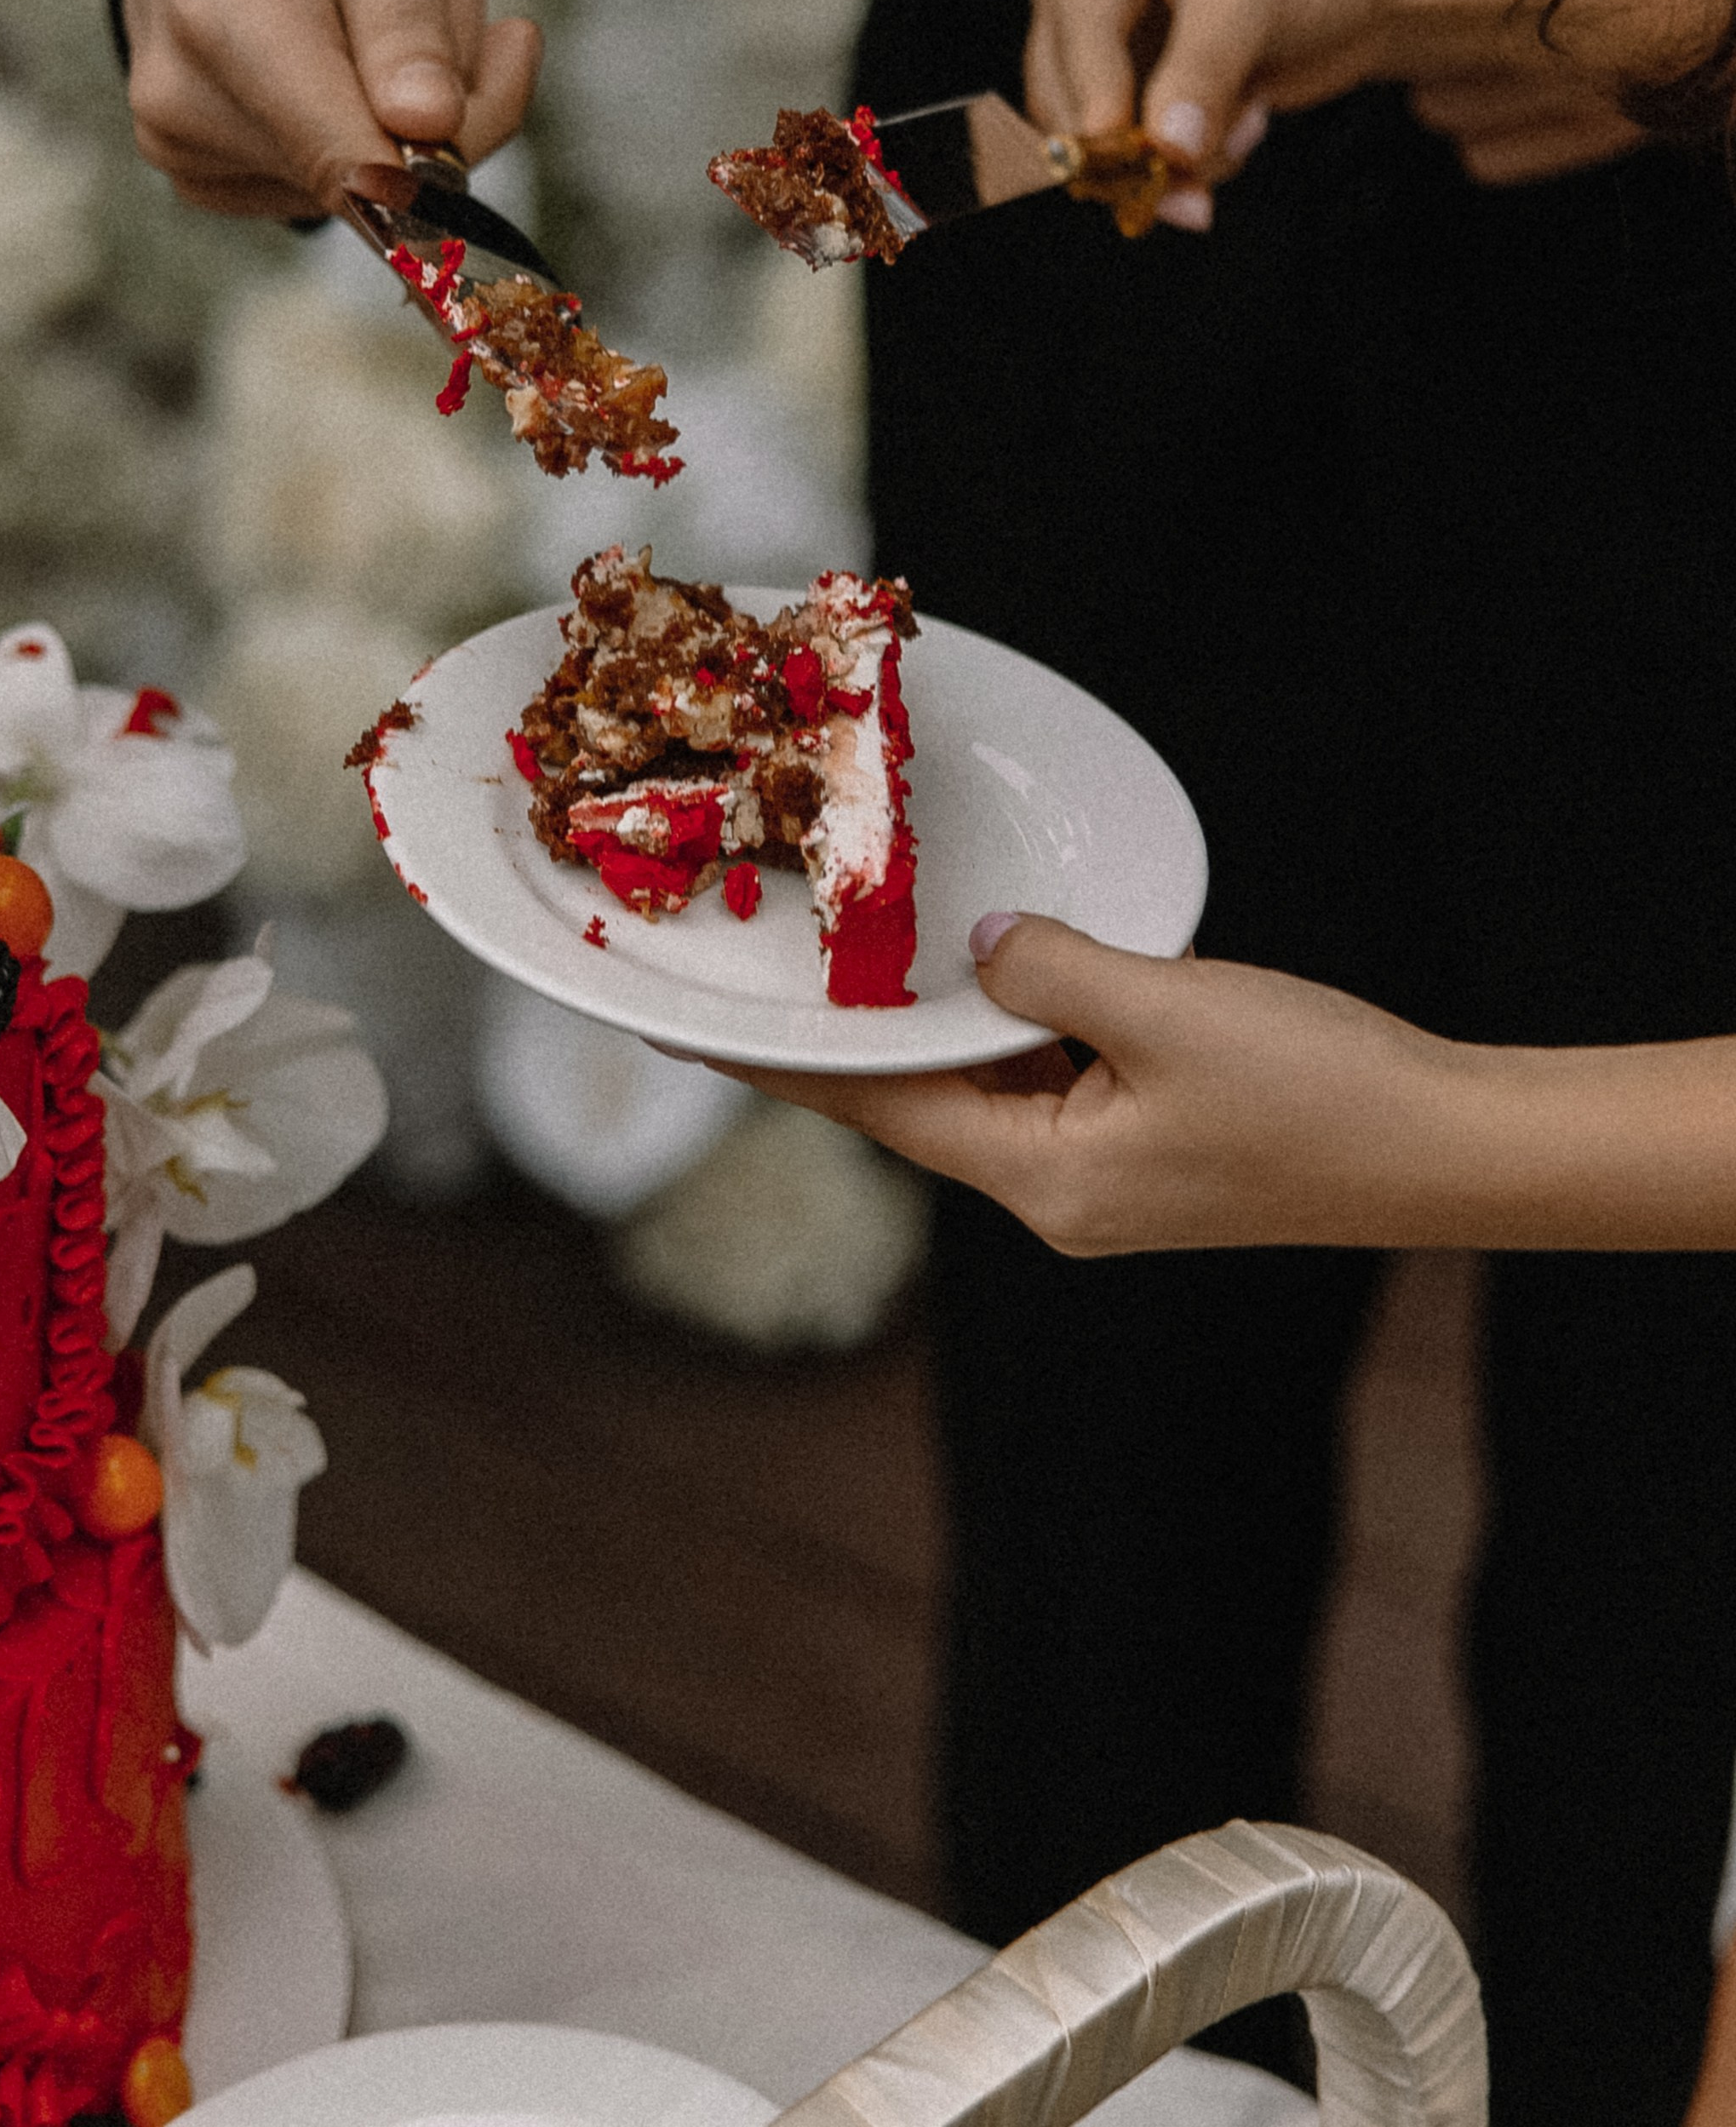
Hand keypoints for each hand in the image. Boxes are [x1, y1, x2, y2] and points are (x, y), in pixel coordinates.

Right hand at [121, 0, 543, 218]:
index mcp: (221, 22)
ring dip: (420, 115)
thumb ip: (405, 19)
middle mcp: (180, 106)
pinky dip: (380, 137)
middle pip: (377, 177)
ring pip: (370, 192)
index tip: (513, 50)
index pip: (350, 160)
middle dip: (452, 100)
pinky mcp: (206, 180)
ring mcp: (184, 152)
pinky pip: (339, 194)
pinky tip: (363, 57)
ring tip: (390, 9)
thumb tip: (429, 128)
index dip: (448, 155)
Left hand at [720, 915, 1476, 1254]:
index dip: (781, 1065)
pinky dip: (1030, 1024)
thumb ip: (1051, 970)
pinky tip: (1023, 968)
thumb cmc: (1318, 1093)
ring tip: (882, 951)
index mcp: (1043, 1182)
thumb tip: (983, 946)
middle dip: (863, 1031)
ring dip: (955, 1020)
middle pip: (929, 1100)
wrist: (1450, 1149)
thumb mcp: (1165, 1009)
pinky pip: (1062, 1079)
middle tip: (781, 958)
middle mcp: (1061, 1197)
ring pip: (999, 1084)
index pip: (876, 1110)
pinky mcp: (1160, 1151)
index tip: (691, 1032)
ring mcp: (1112, 1180)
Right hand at [1025, 0, 1704, 210]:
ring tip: (1243, 130)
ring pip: (1092, 132)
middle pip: (1061, 89)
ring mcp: (1106, 34)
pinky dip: (1186, 159)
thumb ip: (1200, 76)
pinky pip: (1133, 149)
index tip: (1116, 149)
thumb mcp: (1251, 2)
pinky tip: (1243, 128)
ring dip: (1165, 157)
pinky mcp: (1140, 83)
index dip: (1093, 94)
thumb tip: (1165, 151)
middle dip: (1129, 144)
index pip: (1073, 27)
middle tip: (1181, 187)